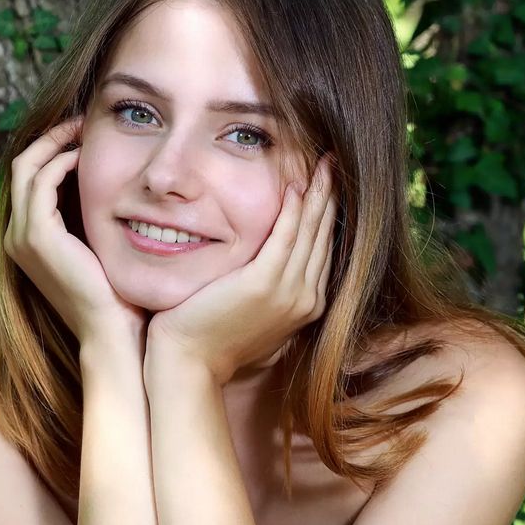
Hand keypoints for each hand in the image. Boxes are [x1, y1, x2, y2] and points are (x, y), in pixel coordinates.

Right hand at [4, 115, 148, 353]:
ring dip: (57, 143)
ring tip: (85, 130)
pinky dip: (62, 162)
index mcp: (27, 241)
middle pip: (22, 167)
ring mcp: (22, 237)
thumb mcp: (98, 249)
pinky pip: (42, 182)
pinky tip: (87, 156)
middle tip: (82, 122)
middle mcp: (16, 238)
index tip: (82, 135)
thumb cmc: (115, 297)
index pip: (29, 181)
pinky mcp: (38, 236)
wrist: (112, 333)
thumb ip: (90, 219)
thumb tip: (110, 187)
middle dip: (50, 138)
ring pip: (28, 168)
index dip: (51, 151)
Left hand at [144, 155, 336, 386]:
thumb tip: (273, 275)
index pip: (324, 251)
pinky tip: (297, 185)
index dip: (328, 216)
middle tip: (334, 163)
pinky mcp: (264, 284)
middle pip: (323, 238)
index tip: (330, 186)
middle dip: (330, 198)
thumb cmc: (213, 339)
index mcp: (307, 306)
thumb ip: (272, 294)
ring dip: (319, 195)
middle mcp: (306, 300)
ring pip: (311, 233)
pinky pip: (286, 237)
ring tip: (324, 164)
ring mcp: (289, 293)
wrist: (191, 361)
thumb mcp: (254, 317)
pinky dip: (293, 210)